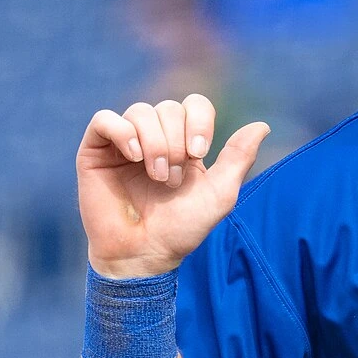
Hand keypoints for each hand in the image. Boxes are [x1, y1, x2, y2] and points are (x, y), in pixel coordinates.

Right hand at [77, 95, 268, 277]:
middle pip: (169, 107)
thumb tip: (262, 126)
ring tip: (157, 176)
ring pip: (140, 111)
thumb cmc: (182, 228)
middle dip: (175, 141)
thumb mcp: (220, 193)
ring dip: (154, 143)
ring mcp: (124, 142)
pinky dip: (122, 132)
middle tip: (173, 179)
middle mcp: (155, 137)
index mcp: (184, 143)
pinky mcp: (96, 150)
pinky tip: (134, 156)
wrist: (144, 253)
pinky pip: (105, 119)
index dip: (199, 120)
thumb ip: (238, 158)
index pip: (194, 104)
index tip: (198, 152)